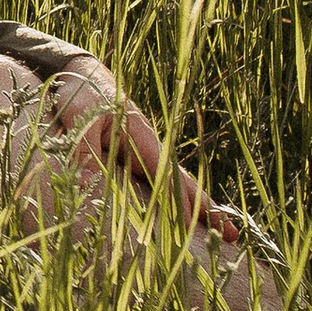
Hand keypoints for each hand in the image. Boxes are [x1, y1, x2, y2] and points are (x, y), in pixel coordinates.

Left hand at [45, 56, 214, 234]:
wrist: (83, 75)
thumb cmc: (82, 95)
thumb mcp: (79, 119)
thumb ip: (83, 151)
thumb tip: (88, 187)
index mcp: (141, 138)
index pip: (166, 177)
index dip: (181, 203)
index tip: (197, 225)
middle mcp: (150, 149)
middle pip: (183, 184)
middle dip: (206, 209)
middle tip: (232, 235)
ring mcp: (145, 155)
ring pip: (175, 187)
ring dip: (197, 209)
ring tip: (223, 234)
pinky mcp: (135, 160)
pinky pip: (159, 185)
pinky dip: (177, 202)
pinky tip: (187, 221)